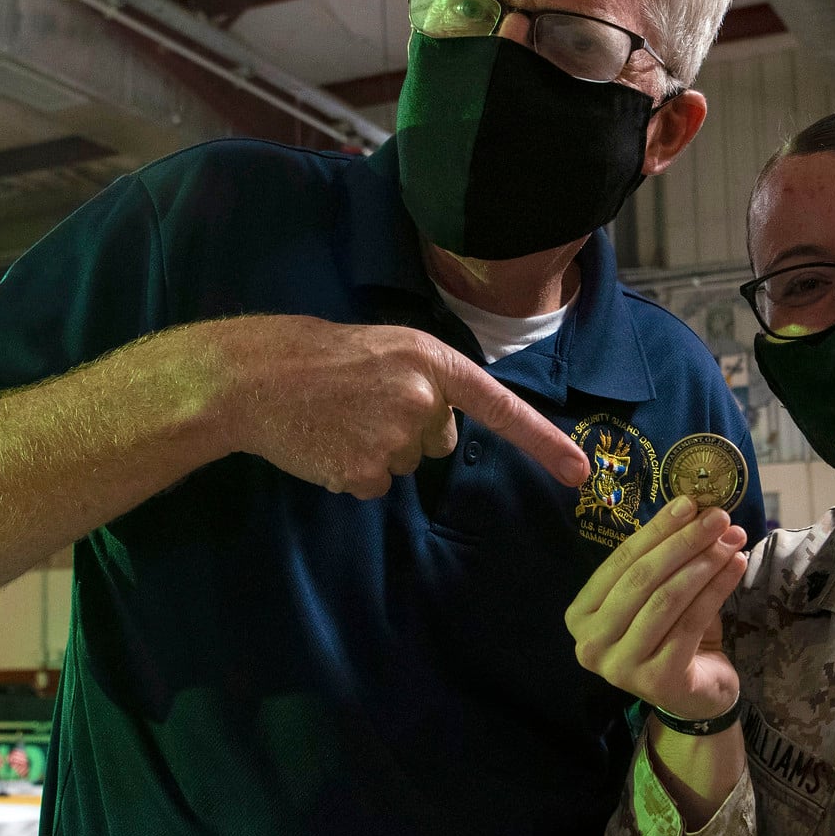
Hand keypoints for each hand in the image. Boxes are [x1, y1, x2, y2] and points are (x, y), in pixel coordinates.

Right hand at [203, 316, 588, 497]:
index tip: (581, 473)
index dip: (543, 442)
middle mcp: (423, 398)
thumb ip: (425, 382)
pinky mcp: (368, 471)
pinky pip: (376, 485)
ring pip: (406, 465)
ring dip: (376, 450)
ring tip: (336, 419)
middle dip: (409, 430)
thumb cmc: (316, 358)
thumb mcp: (384, 350)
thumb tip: (443, 433)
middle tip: (359, 404)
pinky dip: (352, 472)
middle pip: (440, 441)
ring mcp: (396, 437)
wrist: (253, 378)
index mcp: (431, 360)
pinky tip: (326, 444)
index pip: (500, 406)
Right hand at [566, 497, 747, 718]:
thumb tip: (693, 507)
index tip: (689, 503)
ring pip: (667, 599)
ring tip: (732, 540)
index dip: (657, 529)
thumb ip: (663, 558)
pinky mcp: (656, 681)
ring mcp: (620, 666)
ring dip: (704, 563)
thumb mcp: (658, 593)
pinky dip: (716, 590)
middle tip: (718, 517)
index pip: (620, 562)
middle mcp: (590, 643)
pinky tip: (736, 567)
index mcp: (581, 615)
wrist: (694, 695)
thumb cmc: (671, 636)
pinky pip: (690, 623)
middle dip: (684, 542)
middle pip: (642, 579)